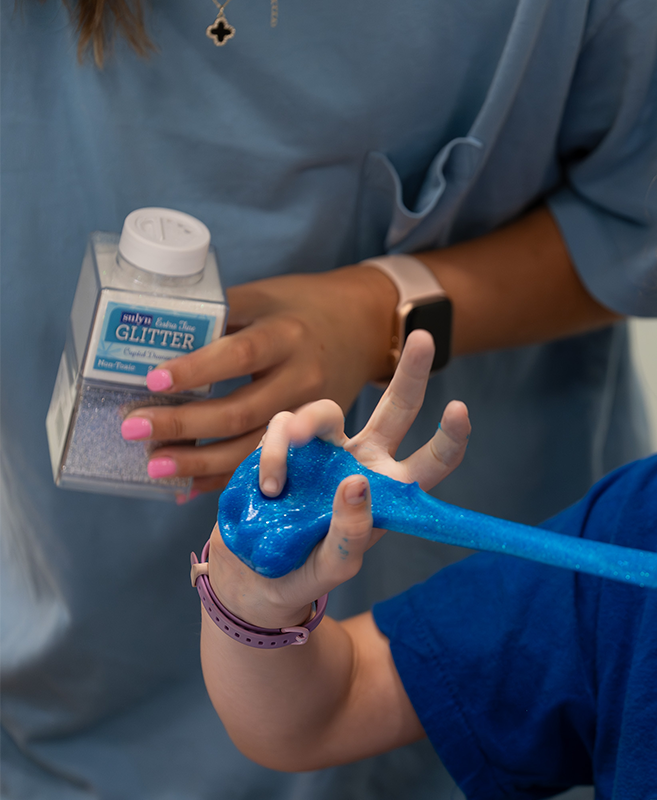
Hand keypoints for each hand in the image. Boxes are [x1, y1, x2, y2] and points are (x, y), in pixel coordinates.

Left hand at [122, 265, 397, 495]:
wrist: (363, 328)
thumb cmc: (300, 308)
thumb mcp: (263, 297)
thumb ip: (218, 316)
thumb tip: (151, 337)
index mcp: (287, 335)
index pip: (239, 354)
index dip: (196, 370)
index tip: (152, 380)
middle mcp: (303, 378)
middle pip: (242, 411)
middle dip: (185, 425)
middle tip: (133, 427)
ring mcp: (310, 414)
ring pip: (254, 447)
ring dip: (200, 462)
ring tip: (153, 465)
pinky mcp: (313, 438)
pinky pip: (264, 463)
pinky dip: (223, 479)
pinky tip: (184, 485)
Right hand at [205, 330, 469, 627]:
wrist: (253, 577)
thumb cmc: (305, 573)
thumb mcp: (333, 567)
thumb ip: (349, 535)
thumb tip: (355, 485)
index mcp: (389, 491)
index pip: (432, 461)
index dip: (450, 436)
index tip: (460, 409)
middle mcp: (364, 460)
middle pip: (397, 408)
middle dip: (412, 372)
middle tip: (423, 337)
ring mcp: (324, 450)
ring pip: (327, 409)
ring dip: (305, 426)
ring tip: (282, 469)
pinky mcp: (283, 445)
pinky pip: (282, 427)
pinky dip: (274, 453)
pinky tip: (269, 485)